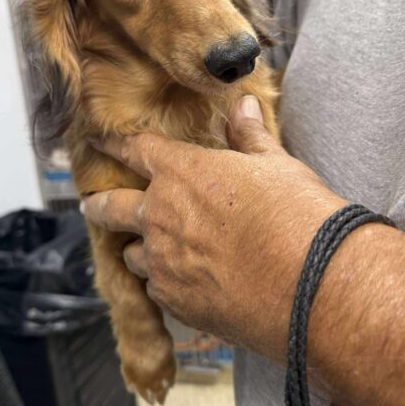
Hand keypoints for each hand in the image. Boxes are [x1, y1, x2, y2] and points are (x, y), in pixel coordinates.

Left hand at [82, 96, 345, 360]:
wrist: (313, 284)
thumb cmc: (296, 216)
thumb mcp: (276, 165)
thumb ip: (250, 136)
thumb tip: (244, 104)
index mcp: (183, 174)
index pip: (136, 150)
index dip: (114, 143)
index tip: (98, 141)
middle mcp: (161, 216)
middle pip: (112, 207)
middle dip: (99, 204)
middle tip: (91, 205)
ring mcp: (164, 262)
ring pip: (133, 255)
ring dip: (139, 249)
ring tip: (151, 252)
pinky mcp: (175, 302)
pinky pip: (156, 290)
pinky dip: (163, 283)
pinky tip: (184, 284)